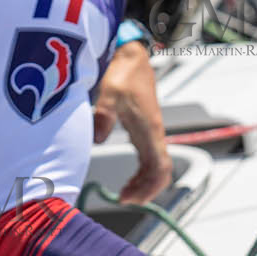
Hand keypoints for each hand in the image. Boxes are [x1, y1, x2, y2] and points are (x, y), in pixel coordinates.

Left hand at [93, 41, 171, 202]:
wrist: (130, 55)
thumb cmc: (122, 72)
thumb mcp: (109, 91)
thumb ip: (103, 113)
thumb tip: (97, 139)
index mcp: (149, 127)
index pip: (159, 166)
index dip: (149, 186)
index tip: (130, 198)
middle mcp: (153, 132)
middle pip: (160, 170)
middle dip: (146, 189)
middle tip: (124, 200)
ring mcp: (149, 130)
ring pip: (155, 165)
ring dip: (144, 182)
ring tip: (125, 194)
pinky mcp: (142, 127)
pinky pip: (148, 156)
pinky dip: (141, 171)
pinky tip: (129, 178)